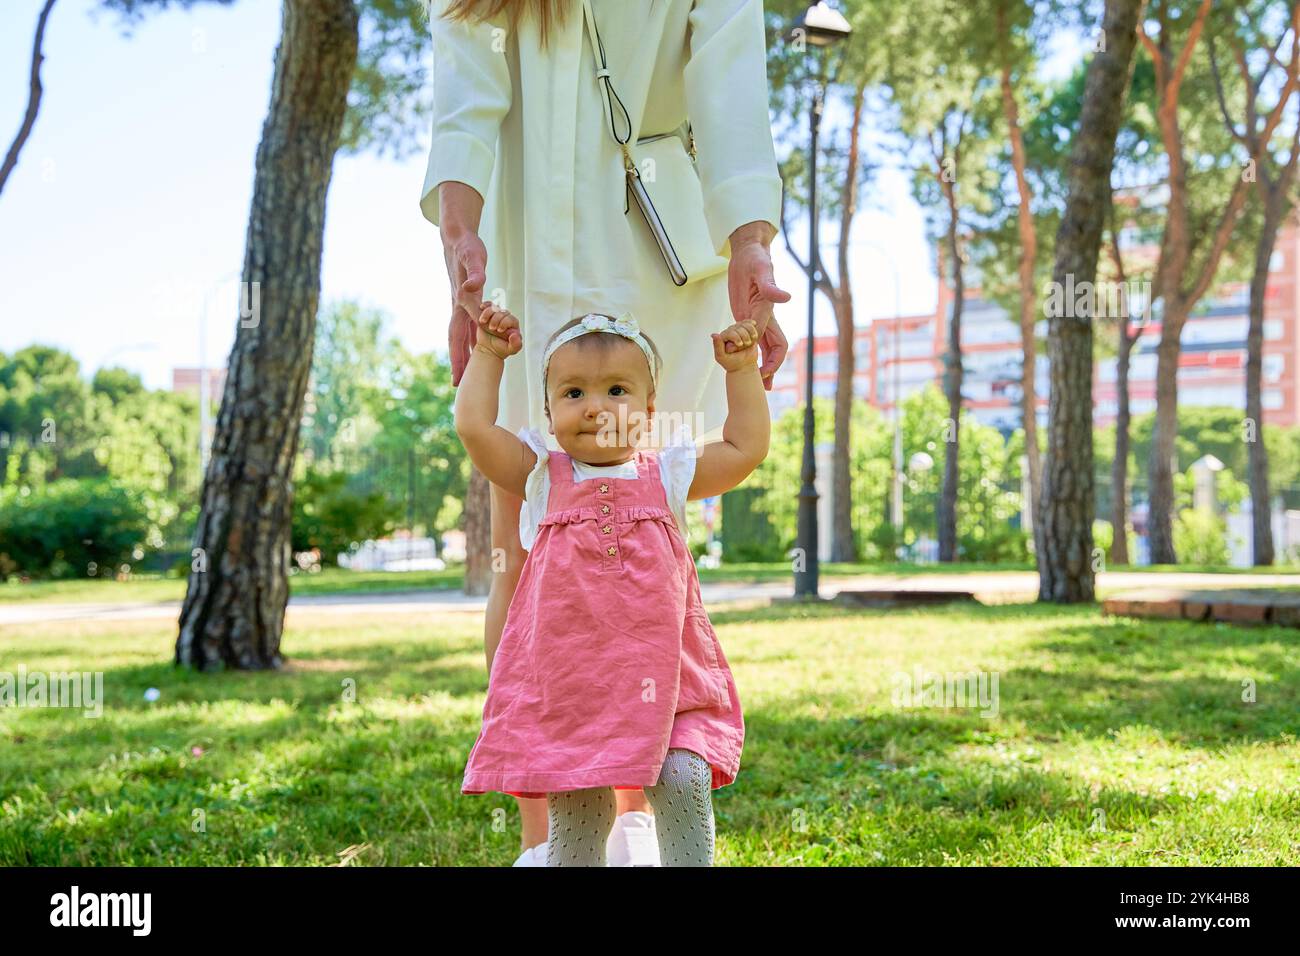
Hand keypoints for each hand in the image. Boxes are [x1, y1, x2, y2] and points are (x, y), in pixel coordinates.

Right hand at [442, 227, 488, 385]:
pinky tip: (476, 348)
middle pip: (457, 340)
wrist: (456, 239)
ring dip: (462, 354)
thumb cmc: (467, 247)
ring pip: (461, 335)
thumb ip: (475, 273)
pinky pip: (467, 325)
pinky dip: (470, 338)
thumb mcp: (473, 258)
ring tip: (463, 374)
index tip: (461, 373)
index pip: (464, 333)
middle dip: (458, 362)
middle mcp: (458, 307)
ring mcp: (460, 305)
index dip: (463, 353)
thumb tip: (475, 287)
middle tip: (457, 385)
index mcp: (462, 301)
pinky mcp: (465, 301)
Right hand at [474, 303, 521, 359]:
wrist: (488, 349)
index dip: (505, 323)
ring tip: (483, 321)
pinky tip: (481, 307)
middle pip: (502, 312)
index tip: (499, 330)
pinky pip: (488, 305)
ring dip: (488, 313)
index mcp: (514, 325)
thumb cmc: (501, 350)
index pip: (511, 319)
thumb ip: (516, 344)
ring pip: (495, 307)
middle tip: (492, 328)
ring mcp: (498, 315)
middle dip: (496, 319)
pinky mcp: (489, 313)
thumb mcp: (511, 349)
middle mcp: (507, 318)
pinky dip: (485, 305)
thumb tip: (516, 335)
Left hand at [711, 319, 759, 372]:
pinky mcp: (746, 331)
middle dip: (744, 336)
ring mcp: (738, 331)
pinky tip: (754, 334)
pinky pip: (750, 324)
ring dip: (750, 332)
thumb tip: (713, 334)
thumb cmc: (731, 363)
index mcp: (722, 337)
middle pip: (739, 327)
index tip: (740, 344)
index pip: (730, 331)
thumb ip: (717, 346)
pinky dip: (754, 328)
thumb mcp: (721, 357)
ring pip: (746, 325)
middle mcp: (729, 332)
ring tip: (750, 341)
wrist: (744, 366)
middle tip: (746, 344)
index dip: (736, 336)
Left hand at [726, 224, 791, 390]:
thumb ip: (771, 286)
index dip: (773, 359)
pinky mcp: (746, 315)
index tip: (765, 371)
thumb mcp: (761, 271)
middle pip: (772, 350)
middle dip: (770, 369)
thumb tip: (786, 298)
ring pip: (761, 347)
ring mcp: (755, 318)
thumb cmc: (755, 259)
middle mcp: (764, 318)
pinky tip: (742, 362)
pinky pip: (749, 338)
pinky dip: (747, 351)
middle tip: (765, 389)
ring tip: (757, 385)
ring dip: (760, 365)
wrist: (748, 253)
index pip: (777, 342)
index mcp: (769, 312)